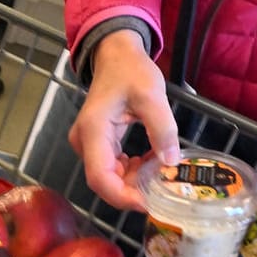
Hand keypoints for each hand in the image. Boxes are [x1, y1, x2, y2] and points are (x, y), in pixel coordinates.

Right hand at [67, 30, 179, 212]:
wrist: (117, 54)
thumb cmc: (132, 71)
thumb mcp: (152, 95)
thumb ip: (162, 129)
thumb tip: (171, 163)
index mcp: (94, 130)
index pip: (100, 177)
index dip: (122, 196)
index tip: (148, 203)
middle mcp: (85, 141)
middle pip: (104, 181)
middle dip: (132, 191)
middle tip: (161, 190)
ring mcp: (89, 143)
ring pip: (109, 176)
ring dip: (134, 181)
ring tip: (160, 173)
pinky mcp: (97, 142)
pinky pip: (112, 166)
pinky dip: (132, 170)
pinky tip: (151, 162)